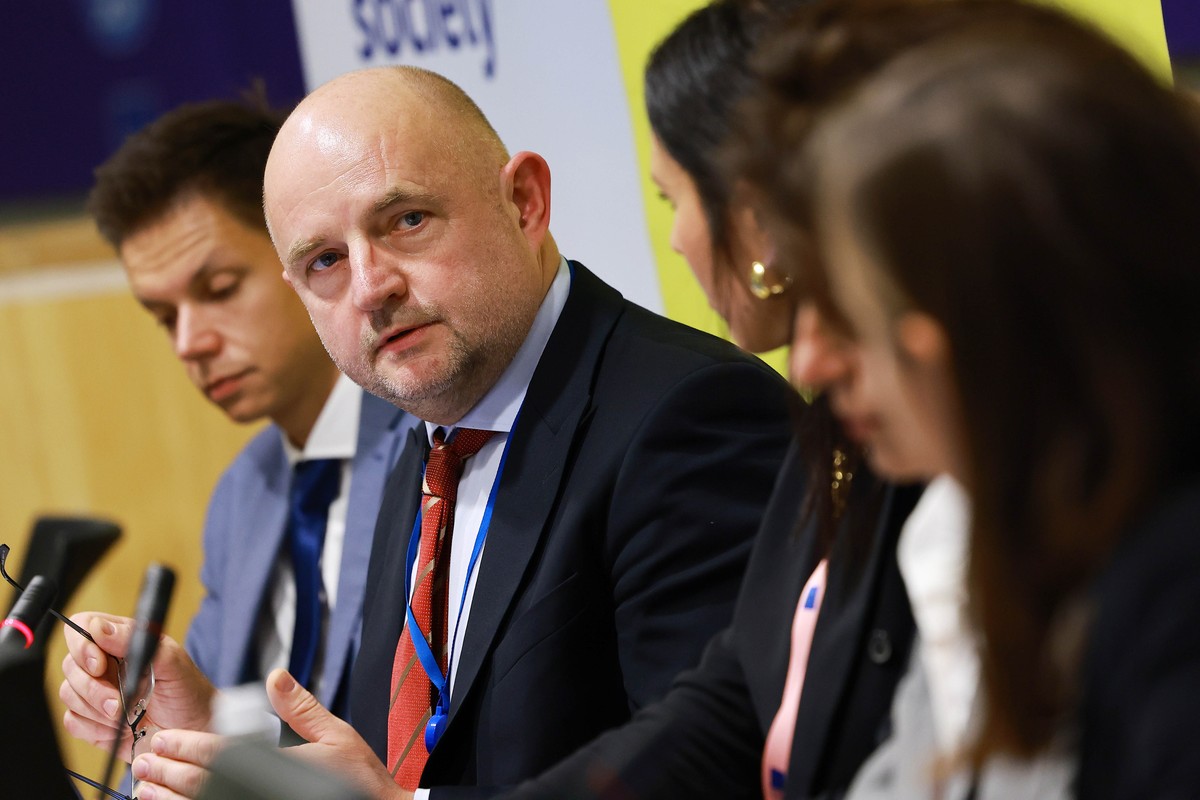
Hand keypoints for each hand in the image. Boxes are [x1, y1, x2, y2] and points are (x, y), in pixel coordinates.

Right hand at [59, 611, 215, 756]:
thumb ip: (138, 641)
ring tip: (127, 715)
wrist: (192, 729)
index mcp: (121, 640)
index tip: (99, 665)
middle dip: (92, 687)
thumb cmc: (187, 691)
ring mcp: (95, 691)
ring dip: (97, 709)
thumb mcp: (173, 662)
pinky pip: (73, 721)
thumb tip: (99, 628)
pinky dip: (95, 727)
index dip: (82, 645)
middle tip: (118, 702)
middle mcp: (104, 663)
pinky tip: (120, 727)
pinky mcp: (90, 720)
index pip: (81, 628)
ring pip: (68, 693)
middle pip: (70, 664)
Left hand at [124, 669, 411, 799]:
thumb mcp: (335, 734)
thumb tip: (275, 676)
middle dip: (167, 770)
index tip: (162, 739)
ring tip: (147, 787)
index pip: (219, 754)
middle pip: (200, 784)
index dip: (185, 746)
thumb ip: (300, 706)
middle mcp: (262, 791)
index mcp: (277, 765)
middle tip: (143, 758)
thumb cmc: (358, 779)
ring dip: (169, 798)